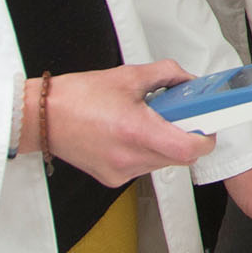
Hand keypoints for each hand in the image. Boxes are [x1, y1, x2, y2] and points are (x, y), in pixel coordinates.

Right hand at [42, 62, 217, 186]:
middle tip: (178, 116)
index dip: (205, 138)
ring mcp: (120, 171)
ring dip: (165, 145)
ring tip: (147, 122)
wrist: (43, 117)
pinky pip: (143, 167)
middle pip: (180, 157)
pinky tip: (130, 134)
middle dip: (185, 136)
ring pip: (163, 163)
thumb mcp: (128, 76)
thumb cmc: (77, 97)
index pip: (188, 149)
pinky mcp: (112, 178)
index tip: (208, 124)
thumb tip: (187, 80)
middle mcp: (129, 157)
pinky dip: (146, 152)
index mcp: (136, 131)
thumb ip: (166, 74)